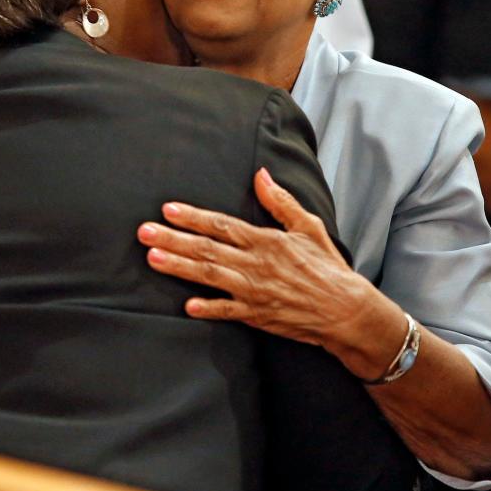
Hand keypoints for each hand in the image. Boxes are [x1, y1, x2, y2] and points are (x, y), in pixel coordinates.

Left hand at [138, 167, 372, 348]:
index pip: (222, 225)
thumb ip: (280, 201)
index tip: (168, 209)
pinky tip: (186, 305)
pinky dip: (208, 308)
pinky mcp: (257, 315)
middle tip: (144, 232)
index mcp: (266, 240)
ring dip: (179, 267)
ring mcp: (254, 291)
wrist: (346, 311)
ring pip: (210, 276)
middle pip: (207, 249)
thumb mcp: (307, 226)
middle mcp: (256, 264)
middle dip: (173, 239)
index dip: (193, 217)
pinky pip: (228, 312)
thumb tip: (260, 174)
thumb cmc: (327, 266)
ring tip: (152, 258)